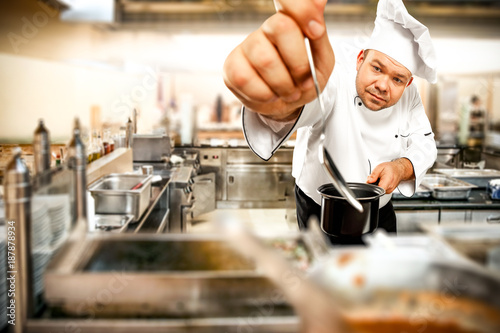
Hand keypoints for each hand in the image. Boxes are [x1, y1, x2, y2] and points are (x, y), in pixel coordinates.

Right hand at [222, 0, 333, 120]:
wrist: (286, 105)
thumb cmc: (303, 80)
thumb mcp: (322, 62)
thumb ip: (319, 40)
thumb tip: (316, 19)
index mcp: (291, 21)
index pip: (292, 2)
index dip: (303, 9)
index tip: (316, 30)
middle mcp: (266, 28)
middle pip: (281, 28)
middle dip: (299, 64)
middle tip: (303, 83)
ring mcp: (246, 45)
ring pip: (265, 59)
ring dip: (283, 85)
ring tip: (289, 92)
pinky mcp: (231, 65)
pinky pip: (245, 79)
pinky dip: (264, 95)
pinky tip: (270, 94)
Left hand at [367, 158, 414, 193]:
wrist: (399, 170)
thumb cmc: (390, 168)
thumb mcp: (380, 167)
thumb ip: (374, 174)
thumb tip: (369, 181)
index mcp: (388, 180)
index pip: (378, 190)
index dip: (372, 187)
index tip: (371, 182)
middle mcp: (390, 187)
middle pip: (376, 190)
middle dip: (372, 184)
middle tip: (374, 177)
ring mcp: (390, 190)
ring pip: (378, 190)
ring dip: (376, 185)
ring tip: (379, 178)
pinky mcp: (389, 191)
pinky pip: (381, 190)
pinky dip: (379, 186)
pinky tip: (381, 181)